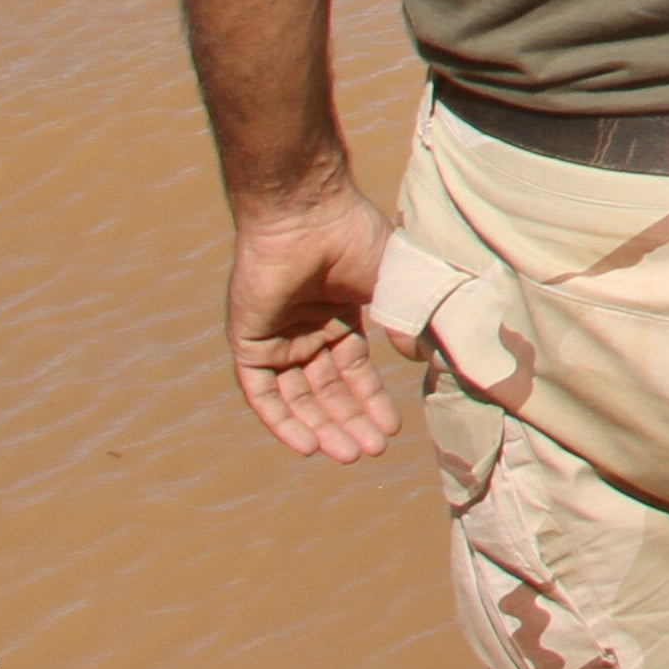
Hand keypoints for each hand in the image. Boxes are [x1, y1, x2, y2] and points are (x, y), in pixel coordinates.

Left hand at [225, 176, 400, 460]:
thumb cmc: (354, 237)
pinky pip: (261, 392)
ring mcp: (275, 336)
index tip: (391, 430)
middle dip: (349, 421)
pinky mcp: (248, 341)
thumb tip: (421, 361)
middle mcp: (306, 328)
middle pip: (325, 389)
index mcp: (340, 312)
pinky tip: (306, 445)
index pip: (352, 370)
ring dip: (320, 427)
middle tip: (370, 452)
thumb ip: (411, 322)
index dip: (370, 401)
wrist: (305, 214)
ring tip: (347, 455)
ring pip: (297, 396)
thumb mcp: (396, 286)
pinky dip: (280, 420)